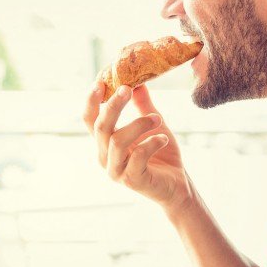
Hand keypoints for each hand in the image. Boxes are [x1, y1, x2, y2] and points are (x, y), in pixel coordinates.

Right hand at [82, 82, 192, 211]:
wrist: (177, 185)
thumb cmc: (162, 155)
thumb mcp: (153, 126)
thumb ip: (143, 106)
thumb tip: (139, 82)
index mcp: (105, 143)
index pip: (90, 120)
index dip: (91, 101)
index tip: (100, 81)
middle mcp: (105, 156)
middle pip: (100, 127)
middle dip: (113, 106)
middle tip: (128, 89)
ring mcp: (117, 170)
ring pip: (117, 141)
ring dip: (139, 124)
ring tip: (158, 118)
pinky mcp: (132, 180)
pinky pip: (138, 157)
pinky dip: (151, 143)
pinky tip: (164, 139)